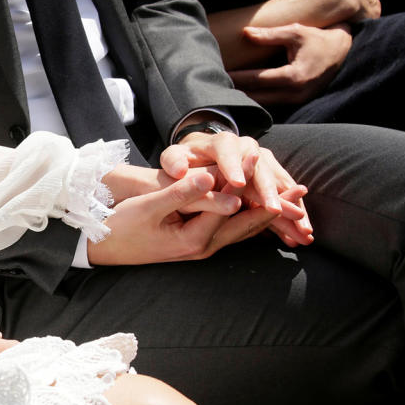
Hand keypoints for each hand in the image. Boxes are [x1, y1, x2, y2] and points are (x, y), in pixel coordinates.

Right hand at [87, 171, 277, 264]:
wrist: (103, 247)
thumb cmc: (122, 226)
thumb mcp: (148, 208)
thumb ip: (182, 193)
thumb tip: (213, 178)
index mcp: (194, 238)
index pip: (231, 207)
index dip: (248, 182)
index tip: (262, 158)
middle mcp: (204, 246)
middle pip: (248, 225)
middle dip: (275, 207)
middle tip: (301, 189)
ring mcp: (202, 246)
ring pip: (243, 229)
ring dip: (268, 214)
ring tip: (292, 199)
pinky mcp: (198, 241)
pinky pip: (232, 229)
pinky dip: (251, 217)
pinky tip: (262, 207)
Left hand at [160, 131, 313, 246]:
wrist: (198, 157)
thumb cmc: (183, 161)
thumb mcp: (174, 158)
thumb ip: (174, 162)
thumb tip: (179, 170)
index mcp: (224, 143)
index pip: (229, 154)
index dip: (234, 168)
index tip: (237, 183)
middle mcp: (248, 149)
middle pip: (262, 171)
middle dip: (271, 192)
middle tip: (275, 210)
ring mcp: (263, 164)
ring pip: (280, 187)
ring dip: (292, 209)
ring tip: (302, 231)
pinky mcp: (270, 179)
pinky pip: (284, 199)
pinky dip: (292, 217)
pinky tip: (301, 235)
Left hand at [228, 23, 351, 105]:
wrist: (342, 51)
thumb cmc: (318, 39)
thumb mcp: (295, 32)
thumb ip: (270, 34)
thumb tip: (246, 32)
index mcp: (294, 76)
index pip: (258, 80)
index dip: (238, 78)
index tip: (220, 74)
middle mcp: (295, 93)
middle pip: (258, 97)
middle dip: (237, 92)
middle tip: (215, 88)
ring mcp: (297, 101)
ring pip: (264, 104)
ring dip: (245, 99)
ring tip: (224, 93)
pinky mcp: (297, 103)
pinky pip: (272, 104)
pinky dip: (257, 100)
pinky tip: (241, 96)